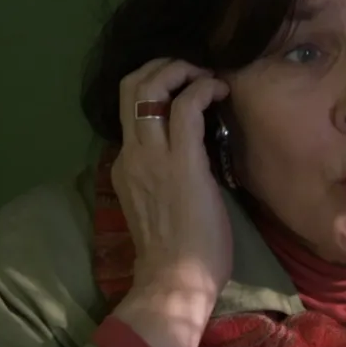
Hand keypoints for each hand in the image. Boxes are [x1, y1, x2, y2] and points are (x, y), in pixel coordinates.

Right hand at [108, 58, 231, 346]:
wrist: (173, 282)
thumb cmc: (176, 251)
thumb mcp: (160, 200)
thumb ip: (166, 171)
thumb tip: (193, 148)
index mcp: (126, 163)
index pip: (130, 108)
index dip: (155, 85)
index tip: (184, 85)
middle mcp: (132, 153)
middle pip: (130, 85)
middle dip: (161, 64)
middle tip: (191, 68)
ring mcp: (152, 156)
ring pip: (150, 85)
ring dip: (180, 68)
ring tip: (206, 75)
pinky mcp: (182, 161)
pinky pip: (187, 106)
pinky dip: (203, 88)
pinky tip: (220, 90)